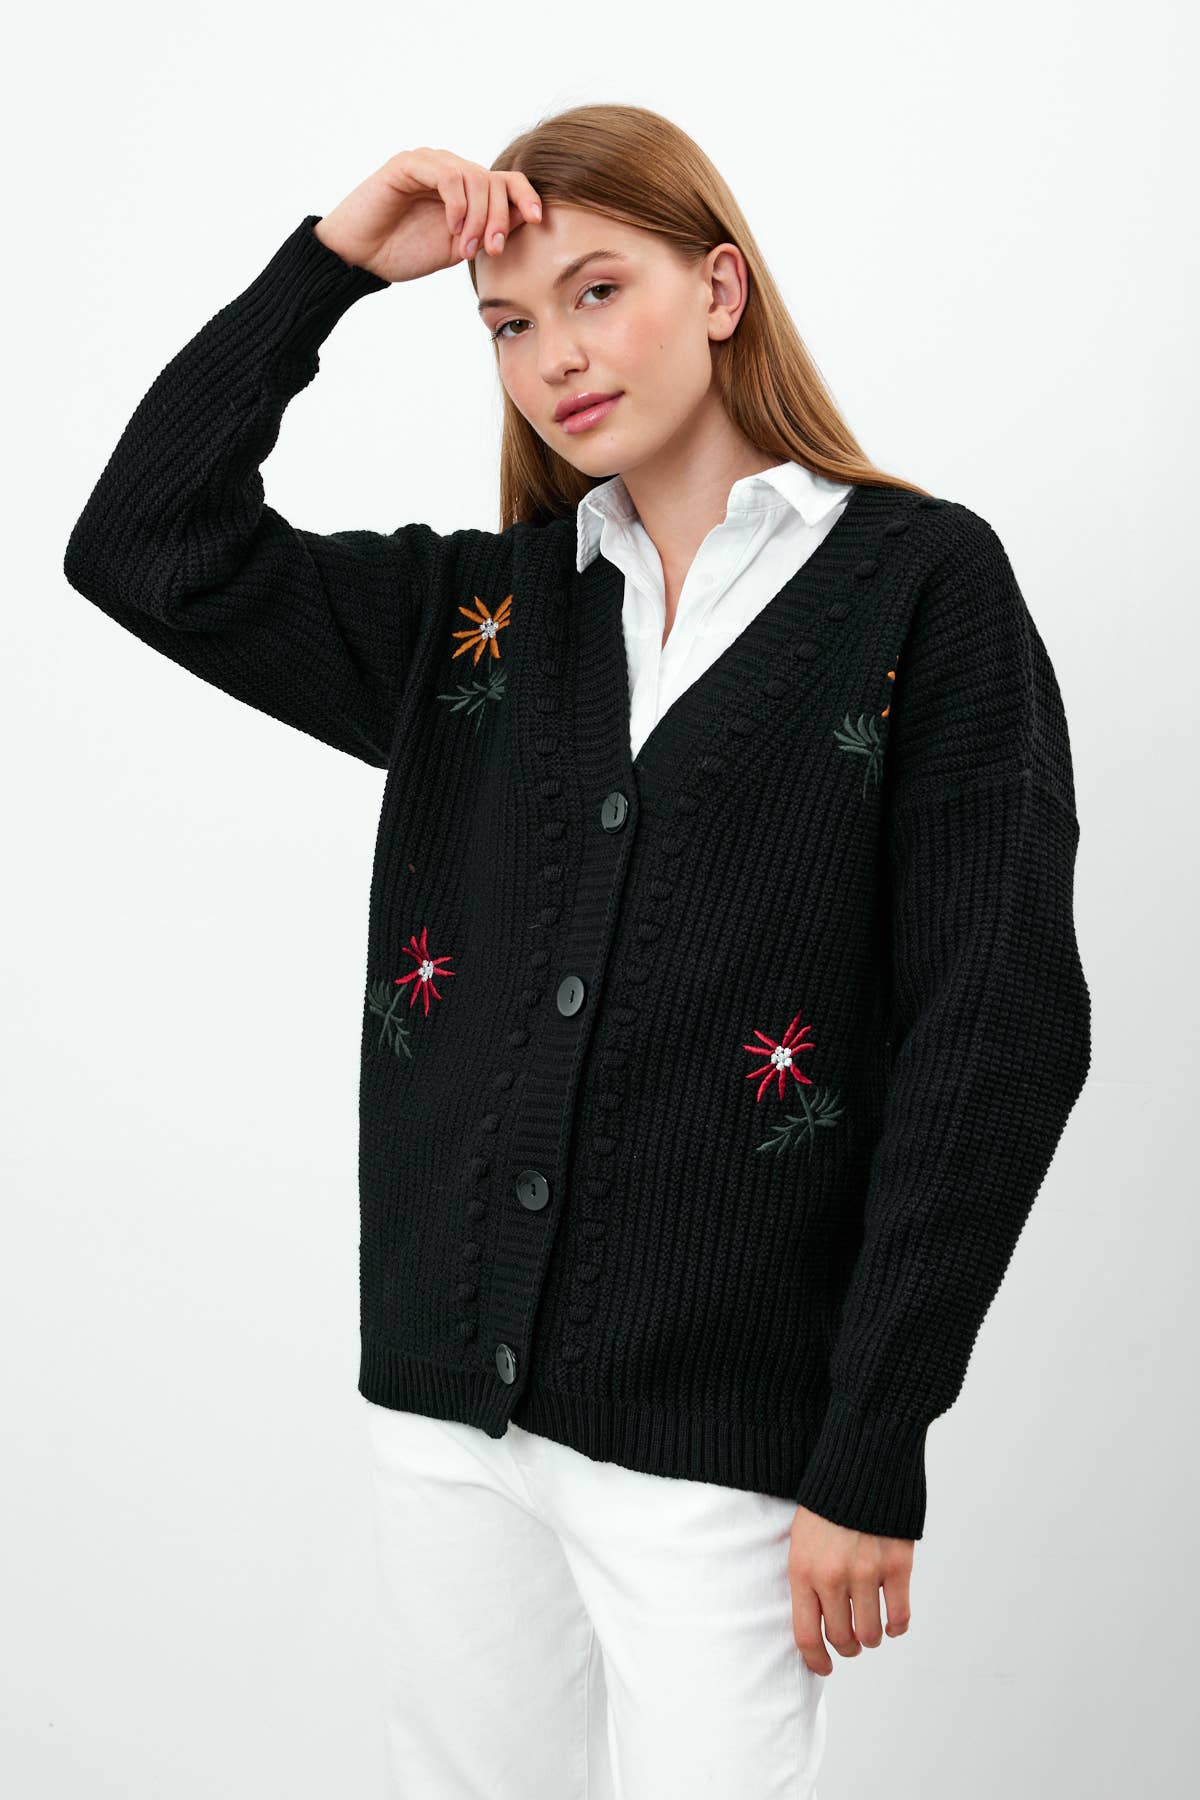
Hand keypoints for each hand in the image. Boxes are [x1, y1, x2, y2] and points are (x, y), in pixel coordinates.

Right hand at [312, 147, 542, 283]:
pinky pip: (447, 175)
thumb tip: (525, 219)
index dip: (526, 195)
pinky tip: (452, 227)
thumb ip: (486, 232)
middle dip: (500, 217)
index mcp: (464, 191)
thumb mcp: (457, 247)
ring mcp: (429, 164)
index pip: (505, 181)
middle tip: (493, 249)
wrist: (360, 257)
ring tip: (466, 246)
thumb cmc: (403, 252)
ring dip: (478, 216)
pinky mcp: (407, 165)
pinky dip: (457, 204)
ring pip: (474, 177)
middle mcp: (449, 171)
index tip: (537, 220)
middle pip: (494, 180)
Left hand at [788, 1504, 912, 1675]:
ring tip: (871, 1629)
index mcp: (803, 1570)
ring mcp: (867, 1571)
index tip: (824, 1667)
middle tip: (852, 1642)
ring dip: (871, 1637)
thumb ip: (806, 1580)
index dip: (816, 1659)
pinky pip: (899, 1617)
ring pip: (871, 1633)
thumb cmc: (827, 1504)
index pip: (806, 1634)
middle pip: (842, 1638)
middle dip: (847, 1647)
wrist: (860, 1464)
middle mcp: (833, 1576)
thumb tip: (815, 1624)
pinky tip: (893, 1622)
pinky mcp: (897, 1565)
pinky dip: (897, 1626)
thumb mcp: (801, 1539)